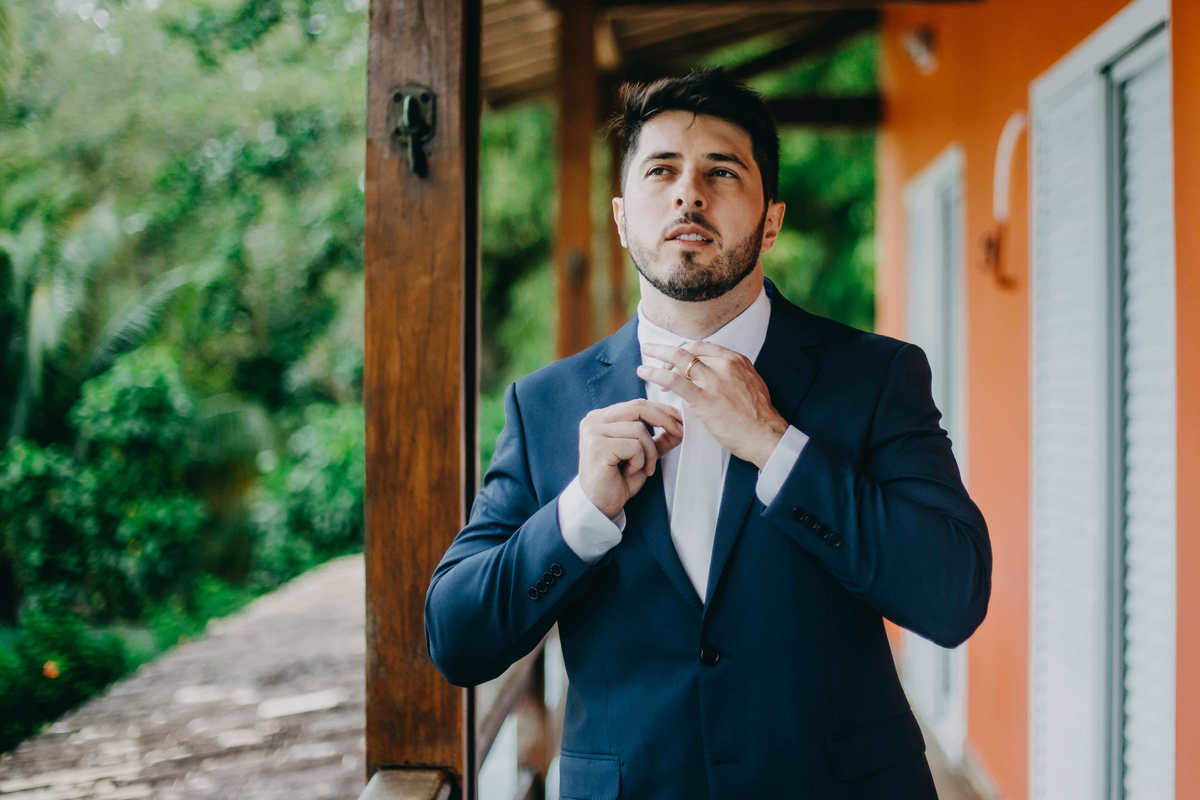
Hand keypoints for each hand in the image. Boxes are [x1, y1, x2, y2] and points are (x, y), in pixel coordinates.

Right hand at [578, 399, 682, 518]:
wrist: (599, 506)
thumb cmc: (618, 481)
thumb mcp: (643, 455)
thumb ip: (658, 439)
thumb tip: (680, 425)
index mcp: (601, 418)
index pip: (636, 404)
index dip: (662, 410)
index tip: (680, 421)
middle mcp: (593, 420)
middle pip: (638, 408)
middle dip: (665, 420)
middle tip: (679, 433)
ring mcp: (593, 432)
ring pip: (639, 429)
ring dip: (649, 452)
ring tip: (643, 468)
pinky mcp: (597, 446)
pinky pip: (634, 446)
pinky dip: (639, 461)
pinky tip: (629, 472)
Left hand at [637, 341, 787, 469]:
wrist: (765, 435)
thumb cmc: (758, 416)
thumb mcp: (750, 384)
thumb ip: (732, 375)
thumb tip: (715, 376)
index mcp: (736, 360)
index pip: (702, 347)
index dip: (684, 350)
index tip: (674, 358)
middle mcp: (724, 365)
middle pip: (688, 350)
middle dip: (666, 351)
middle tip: (652, 351)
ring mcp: (713, 380)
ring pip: (678, 360)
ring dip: (657, 359)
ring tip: (643, 364)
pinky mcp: (703, 398)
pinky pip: (674, 381)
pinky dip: (655, 374)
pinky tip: (644, 373)